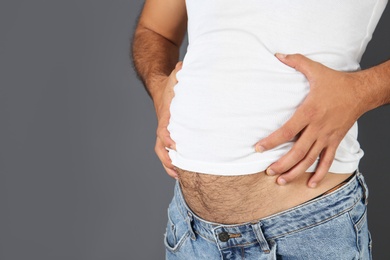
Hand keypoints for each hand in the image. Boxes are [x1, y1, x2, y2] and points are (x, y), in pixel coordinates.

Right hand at [154, 61, 181, 178]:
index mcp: (165, 115)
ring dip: (170, 164)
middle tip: (177, 168)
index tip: (173, 144)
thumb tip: (184, 65)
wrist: (162, 89)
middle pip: (161, 146)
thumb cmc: (171, 85)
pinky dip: (173, 163)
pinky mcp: (171, 136)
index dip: (167, 137)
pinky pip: (169, 152)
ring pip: (164, 152)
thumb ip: (179, 72)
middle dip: (168, 158)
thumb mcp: (175, 75)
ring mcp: (166, 133)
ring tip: (180, 176)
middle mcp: (164, 127)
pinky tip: (182, 172)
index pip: (163, 129)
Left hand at [255, 54, 366, 187]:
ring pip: (310, 159)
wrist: (361, 92)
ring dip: (296, 172)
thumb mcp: (315, 69)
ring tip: (282, 181)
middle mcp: (318, 127)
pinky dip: (319, 173)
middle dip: (282, 164)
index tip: (258, 148)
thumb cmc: (336, 82)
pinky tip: (310, 183)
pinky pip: (327, 160)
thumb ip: (295, 62)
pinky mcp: (335, 141)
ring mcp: (327, 136)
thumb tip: (277, 55)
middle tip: (268, 172)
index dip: (272, 141)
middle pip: (298, 151)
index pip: (287, 131)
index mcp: (309, 111)